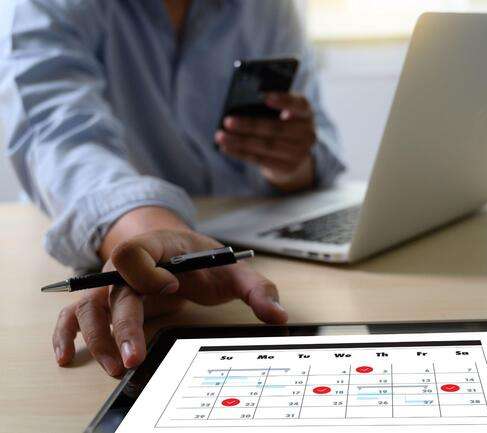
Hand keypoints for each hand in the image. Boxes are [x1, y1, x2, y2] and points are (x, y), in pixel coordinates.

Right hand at [52, 229, 287, 376]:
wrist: (178, 250)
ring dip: (96, 338)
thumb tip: (278, 316)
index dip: (148, 272)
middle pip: (112, 292)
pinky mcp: (106, 303)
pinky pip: (74, 315)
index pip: (134, 252)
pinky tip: (66, 357)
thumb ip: (257, 289)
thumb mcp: (232, 269)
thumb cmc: (202, 260)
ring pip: (89, 307)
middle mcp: (127, 266)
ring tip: (115, 367)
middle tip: (134, 359)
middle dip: (122, 326)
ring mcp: (113, 285)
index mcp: (156, 247)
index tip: (174, 288)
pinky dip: (66, 334)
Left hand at [215, 92, 316, 190]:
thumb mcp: (281, 112)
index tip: (264, 97)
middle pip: (276, 128)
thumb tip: (239, 109)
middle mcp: (308, 133)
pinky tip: (227, 148)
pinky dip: (241, 154)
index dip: (283, 100)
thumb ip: (268, 108)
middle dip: (250, 125)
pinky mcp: (289, 167)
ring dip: (240, 142)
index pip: (298, 104)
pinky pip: (261, 160)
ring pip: (266, 146)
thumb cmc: (281, 123)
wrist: (293, 153)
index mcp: (306, 112)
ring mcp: (300, 153)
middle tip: (228, 121)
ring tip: (221, 136)